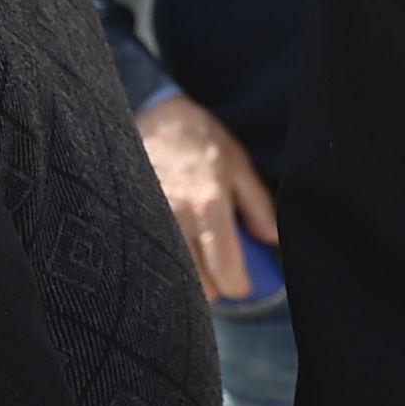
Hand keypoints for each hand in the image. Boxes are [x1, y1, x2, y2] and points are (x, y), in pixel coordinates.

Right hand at [134, 93, 279, 304]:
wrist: (153, 117)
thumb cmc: (201, 140)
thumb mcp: (238, 164)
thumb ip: (258, 205)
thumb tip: (271, 239)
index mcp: (208, 204)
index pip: (224, 269)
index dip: (238, 286)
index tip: (243, 285)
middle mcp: (177, 217)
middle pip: (196, 285)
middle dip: (213, 288)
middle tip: (219, 275)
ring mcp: (150, 220)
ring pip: (169, 277)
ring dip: (187, 281)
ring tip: (197, 266)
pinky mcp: (133, 220)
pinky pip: (148, 259)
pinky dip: (163, 266)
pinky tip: (173, 255)